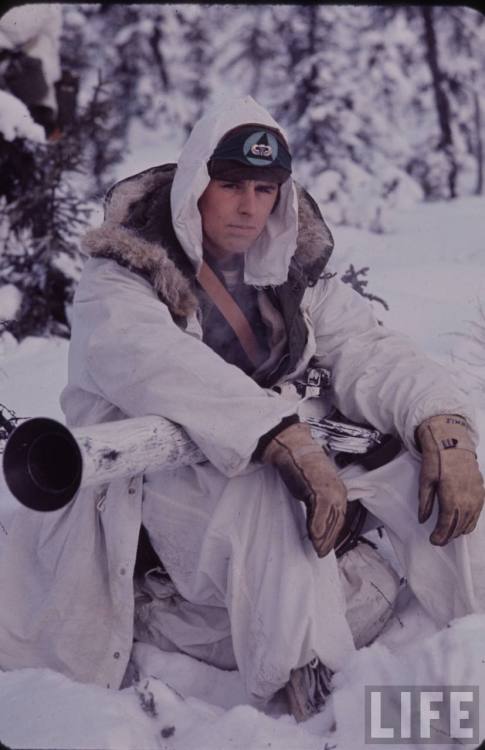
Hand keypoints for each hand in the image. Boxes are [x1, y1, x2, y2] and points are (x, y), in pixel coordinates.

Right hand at [261, 422, 346, 556]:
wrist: (292, 448)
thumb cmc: (300, 467)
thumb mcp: (312, 488)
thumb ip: (317, 503)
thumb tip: (316, 521)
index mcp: (339, 491)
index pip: (339, 518)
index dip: (333, 534)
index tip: (326, 547)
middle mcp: (338, 491)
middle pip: (337, 521)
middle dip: (329, 539)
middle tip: (321, 553)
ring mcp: (330, 489)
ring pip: (331, 519)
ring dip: (324, 536)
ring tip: (317, 549)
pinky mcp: (319, 488)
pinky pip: (320, 512)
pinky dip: (317, 525)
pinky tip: (313, 536)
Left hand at [417, 415, 484, 544]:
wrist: (452, 442)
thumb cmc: (437, 460)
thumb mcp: (425, 480)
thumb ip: (425, 502)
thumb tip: (423, 520)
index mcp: (451, 496)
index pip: (447, 524)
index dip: (441, 535)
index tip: (433, 540)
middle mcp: (466, 498)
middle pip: (459, 526)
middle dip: (449, 536)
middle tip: (439, 540)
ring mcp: (476, 495)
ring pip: (470, 521)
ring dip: (459, 530)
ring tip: (449, 534)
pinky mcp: (481, 490)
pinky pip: (477, 512)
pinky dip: (470, 521)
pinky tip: (463, 524)